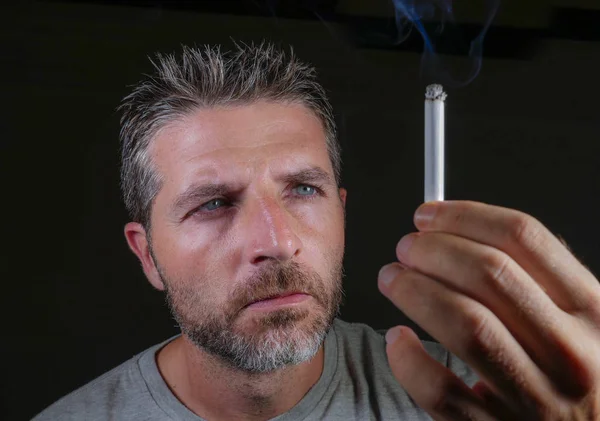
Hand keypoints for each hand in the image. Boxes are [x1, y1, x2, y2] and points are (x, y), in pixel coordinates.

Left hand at [378, 200, 599, 419]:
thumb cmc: (574, 370)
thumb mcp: (581, 319)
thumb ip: (540, 275)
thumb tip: (466, 226)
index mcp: (593, 310)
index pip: (523, 237)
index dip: (463, 217)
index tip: (428, 215)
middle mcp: (570, 352)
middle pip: (487, 273)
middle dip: (432, 249)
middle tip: (406, 248)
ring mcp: (535, 398)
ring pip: (464, 324)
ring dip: (415, 291)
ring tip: (393, 279)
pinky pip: (440, 390)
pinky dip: (408, 359)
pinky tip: (398, 339)